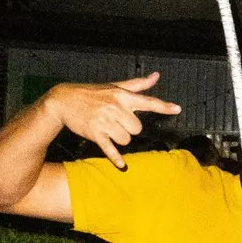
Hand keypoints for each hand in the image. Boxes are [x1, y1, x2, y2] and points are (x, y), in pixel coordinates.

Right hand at [43, 72, 180, 166]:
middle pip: (137, 128)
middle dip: (129, 128)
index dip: (163, 106)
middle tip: (116, 121)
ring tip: (107, 128)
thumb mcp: (115, 86)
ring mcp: (105, 121)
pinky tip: (122, 165)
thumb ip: (138, 85)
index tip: (177, 109)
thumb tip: (156, 76)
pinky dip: (116, 158)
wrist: (64, 100)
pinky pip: (111, 149)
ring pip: (126, 140)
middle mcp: (115, 107)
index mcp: (122, 96)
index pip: (147, 101)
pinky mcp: (95, 133)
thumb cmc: (93, 93)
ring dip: (119, 138)